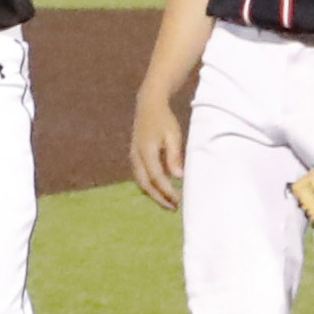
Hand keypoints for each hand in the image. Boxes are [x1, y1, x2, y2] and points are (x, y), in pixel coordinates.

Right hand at [129, 91, 188, 209]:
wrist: (148, 106)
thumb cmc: (164, 120)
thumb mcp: (173, 135)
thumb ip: (174, 156)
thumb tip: (178, 177)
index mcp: (146, 151)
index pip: (156, 177)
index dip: (167, 191)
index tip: (179, 200)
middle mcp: (136, 156)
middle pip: (145, 185)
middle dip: (159, 198)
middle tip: (174, 207)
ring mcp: (134, 157)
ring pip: (141, 182)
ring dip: (154, 194)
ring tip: (168, 202)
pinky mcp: (135, 157)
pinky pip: (140, 177)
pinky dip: (150, 187)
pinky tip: (161, 190)